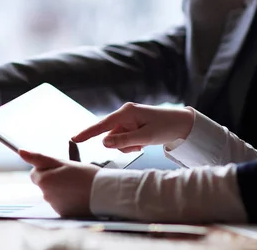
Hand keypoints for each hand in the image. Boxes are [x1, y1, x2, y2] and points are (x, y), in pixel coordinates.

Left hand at [19, 149, 98, 216]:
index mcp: (44, 181)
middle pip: (44, 183)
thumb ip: (39, 158)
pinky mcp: (63, 214)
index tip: (61, 168)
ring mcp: (54, 206)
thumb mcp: (63, 162)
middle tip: (72, 176)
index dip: (48, 168)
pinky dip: (67, 199)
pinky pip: (61, 203)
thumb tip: (20, 152)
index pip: (35, 172)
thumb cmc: (85, 175)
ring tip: (78, 185)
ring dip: (61, 189)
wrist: (104, 194)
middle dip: (54, 179)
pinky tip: (79, 195)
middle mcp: (46, 196)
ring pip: (53, 193)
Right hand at [72, 103, 194, 151]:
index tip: (74, 139)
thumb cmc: (166, 127)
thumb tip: (104, 143)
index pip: (102, 125)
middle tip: (140, 144)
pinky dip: (132, 144)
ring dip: (128, 145)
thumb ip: (124, 141)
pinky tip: (143, 141)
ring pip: (116, 140)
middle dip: (121, 144)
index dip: (87, 133)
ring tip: (143, 142)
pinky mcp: (131, 125)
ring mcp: (127, 120)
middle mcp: (124, 114)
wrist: (182, 124)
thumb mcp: (146, 137)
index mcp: (126, 112)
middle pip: (110, 136)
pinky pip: (123, 139)